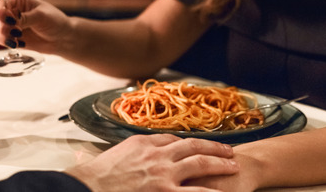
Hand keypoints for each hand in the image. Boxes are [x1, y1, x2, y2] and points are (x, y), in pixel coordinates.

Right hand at [0, 0, 70, 52]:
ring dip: (3, 36)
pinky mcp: (10, 36)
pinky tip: (18, 43)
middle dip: (2, 26)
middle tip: (17, 32)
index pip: (1, 2)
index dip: (1, 12)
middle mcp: (12, 10)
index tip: (8, 20)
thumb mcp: (41, 16)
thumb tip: (11, 20)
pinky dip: (5, 42)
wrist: (62, 38)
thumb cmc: (55, 21)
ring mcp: (10, 24)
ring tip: (17, 39)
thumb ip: (25, 18)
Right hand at [65, 134, 238, 191]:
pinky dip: (210, 191)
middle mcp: (158, 156)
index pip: (174, 139)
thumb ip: (138, 149)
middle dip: (214, 148)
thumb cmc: (100, 174)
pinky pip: (195, 191)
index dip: (191, 142)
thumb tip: (149, 146)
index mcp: (146, 144)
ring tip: (234, 167)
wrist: (91, 187)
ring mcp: (164, 175)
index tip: (201, 145)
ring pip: (200, 164)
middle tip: (229, 152)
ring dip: (219, 164)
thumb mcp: (120, 152)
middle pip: (194, 147)